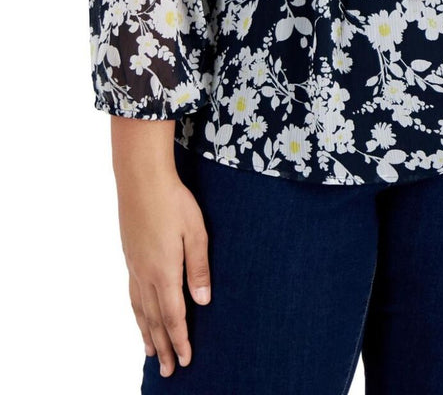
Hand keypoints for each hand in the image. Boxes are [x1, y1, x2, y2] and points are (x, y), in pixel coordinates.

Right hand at [114, 147, 210, 377]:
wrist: (141, 179)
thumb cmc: (174, 202)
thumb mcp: (195, 232)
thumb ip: (199, 268)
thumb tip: (203, 302)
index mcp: (164, 271)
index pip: (174, 315)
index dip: (181, 339)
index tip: (187, 360)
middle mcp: (145, 275)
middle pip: (154, 319)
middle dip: (164, 346)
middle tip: (170, 371)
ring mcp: (134, 266)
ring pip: (140, 310)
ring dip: (147, 334)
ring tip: (152, 354)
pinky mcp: (130, 256)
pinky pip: (132, 295)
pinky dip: (137, 313)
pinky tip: (139, 315)